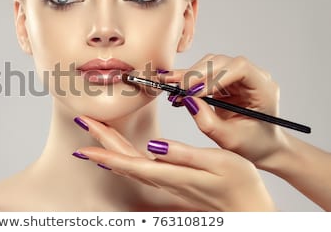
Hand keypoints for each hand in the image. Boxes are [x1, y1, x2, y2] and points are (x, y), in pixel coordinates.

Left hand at [74, 116, 275, 211]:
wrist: (249, 210)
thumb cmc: (239, 186)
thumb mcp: (216, 164)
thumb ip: (184, 155)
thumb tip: (154, 145)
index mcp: (170, 173)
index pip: (128, 159)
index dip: (104, 147)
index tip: (85, 134)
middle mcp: (163, 179)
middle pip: (124, 159)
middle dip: (101, 141)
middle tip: (83, 122)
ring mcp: (167, 181)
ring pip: (129, 163)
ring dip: (109, 148)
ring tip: (95, 134)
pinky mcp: (173, 181)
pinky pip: (140, 168)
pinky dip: (124, 158)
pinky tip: (120, 155)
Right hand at [160, 54, 287, 168]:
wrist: (261, 146)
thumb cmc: (254, 144)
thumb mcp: (230, 139)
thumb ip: (208, 121)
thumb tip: (187, 100)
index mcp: (263, 89)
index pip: (239, 69)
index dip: (215, 77)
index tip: (195, 92)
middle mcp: (253, 77)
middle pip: (222, 62)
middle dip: (197, 75)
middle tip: (177, 89)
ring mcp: (238, 77)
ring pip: (211, 64)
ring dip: (190, 75)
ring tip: (172, 88)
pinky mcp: (225, 80)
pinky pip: (204, 73)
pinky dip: (189, 79)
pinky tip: (174, 85)